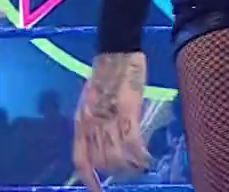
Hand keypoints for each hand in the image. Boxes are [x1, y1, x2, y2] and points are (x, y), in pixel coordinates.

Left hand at [73, 52, 151, 191]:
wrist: (116, 51)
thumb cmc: (105, 73)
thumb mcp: (90, 101)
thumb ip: (94, 122)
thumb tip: (102, 142)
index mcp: (81, 122)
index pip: (81, 159)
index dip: (89, 179)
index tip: (97, 191)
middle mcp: (92, 125)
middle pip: (103, 162)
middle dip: (117, 171)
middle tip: (130, 169)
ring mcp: (109, 120)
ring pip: (119, 158)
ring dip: (131, 167)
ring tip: (141, 166)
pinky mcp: (127, 113)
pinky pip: (133, 145)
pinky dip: (141, 156)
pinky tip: (147, 159)